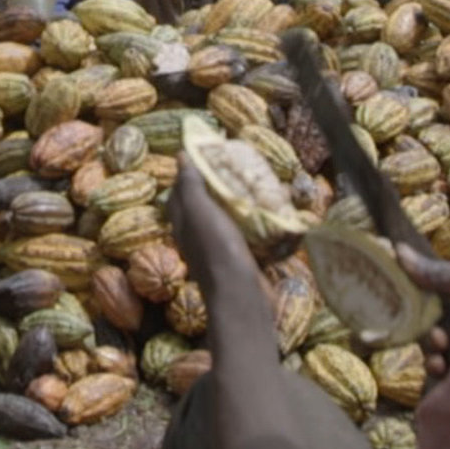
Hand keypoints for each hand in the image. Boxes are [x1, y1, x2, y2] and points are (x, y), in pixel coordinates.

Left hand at [166, 162, 253, 294]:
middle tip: (236, 167)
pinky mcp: (241, 259)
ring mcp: (219, 249)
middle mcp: (197, 236)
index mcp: (183, 223)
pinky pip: (246, 234)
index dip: (190, 173)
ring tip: (256, 185)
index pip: (180, 192)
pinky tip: (269, 213)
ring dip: (238, 203)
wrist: (241, 294)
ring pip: (226, 219)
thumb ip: (190, 186)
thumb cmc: (217, 249)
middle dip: (217, 186)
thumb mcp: (199, 211)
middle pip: (204, 205)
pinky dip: (255, 222)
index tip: (208, 154)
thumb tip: (181, 156)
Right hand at [395, 244, 449, 377]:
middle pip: (428, 318)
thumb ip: (436, 272)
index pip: (433, 287)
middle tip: (435, 331)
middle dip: (424, 325)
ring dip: (430, 345)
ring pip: (431, 343)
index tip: (397, 291)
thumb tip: (398, 249)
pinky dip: (435, 365)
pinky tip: (441, 365)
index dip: (414, 290)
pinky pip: (440, 366)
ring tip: (440, 347)